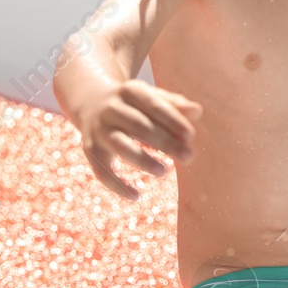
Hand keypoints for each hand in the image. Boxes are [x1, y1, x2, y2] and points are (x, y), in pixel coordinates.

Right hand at [74, 81, 202, 199]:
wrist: (91, 101)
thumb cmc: (134, 103)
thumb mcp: (151, 97)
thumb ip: (174, 104)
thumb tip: (197, 111)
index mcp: (129, 91)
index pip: (153, 104)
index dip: (172, 120)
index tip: (190, 136)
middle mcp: (111, 108)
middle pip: (139, 126)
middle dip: (165, 142)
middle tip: (188, 156)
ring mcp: (98, 129)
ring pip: (120, 146)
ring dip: (142, 160)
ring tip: (164, 171)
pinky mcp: (90, 149)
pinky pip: (101, 171)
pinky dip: (117, 186)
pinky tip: (137, 197)